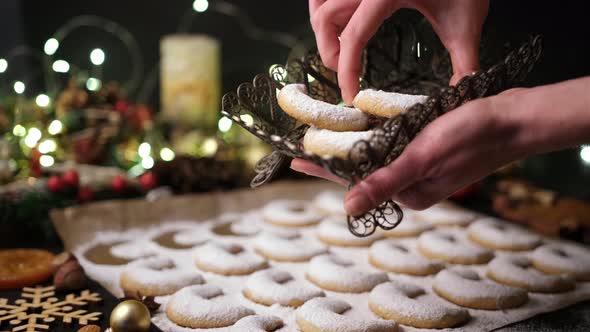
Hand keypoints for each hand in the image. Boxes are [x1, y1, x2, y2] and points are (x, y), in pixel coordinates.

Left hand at [292, 77, 589, 214]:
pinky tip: (363, 132)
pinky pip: (395, 149)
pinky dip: (376, 141)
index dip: (325, 169)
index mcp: (409, 192)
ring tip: (325, 140)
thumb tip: (348, 207)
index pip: (355, 181)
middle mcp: (412, 185)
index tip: (297, 161)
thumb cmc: (468, 137)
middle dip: (334, 160)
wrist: (511, 120)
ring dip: (353, 150)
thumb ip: (385, 182)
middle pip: (363, 172)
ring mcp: (421, 170)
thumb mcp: (421, 158)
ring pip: (378, 160)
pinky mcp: (429, 154)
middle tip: (304, 149)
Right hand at [309, 0, 488, 102]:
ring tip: (339, 50)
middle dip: (329, 52)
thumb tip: (464, 90)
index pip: (353, 37)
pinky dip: (326, 10)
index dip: (346, 70)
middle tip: (345, 73)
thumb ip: (465, 60)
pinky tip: (340, 24)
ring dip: (324, 29)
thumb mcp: (466, 22)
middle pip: (325, 19)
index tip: (350, 95)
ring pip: (320, 4)